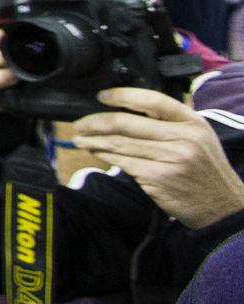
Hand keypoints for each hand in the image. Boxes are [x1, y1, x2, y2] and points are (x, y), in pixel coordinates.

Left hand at [73, 88, 243, 228]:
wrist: (223, 207)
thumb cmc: (205, 172)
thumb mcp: (199, 139)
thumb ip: (170, 125)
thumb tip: (126, 115)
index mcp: (193, 122)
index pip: (153, 100)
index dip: (123, 96)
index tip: (102, 96)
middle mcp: (183, 137)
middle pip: (128, 123)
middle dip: (97, 122)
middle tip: (80, 124)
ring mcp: (171, 158)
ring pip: (121, 143)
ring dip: (95, 140)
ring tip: (80, 138)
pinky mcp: (159, 177)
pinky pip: (124, 162)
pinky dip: (105, 156)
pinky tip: (96, 153)